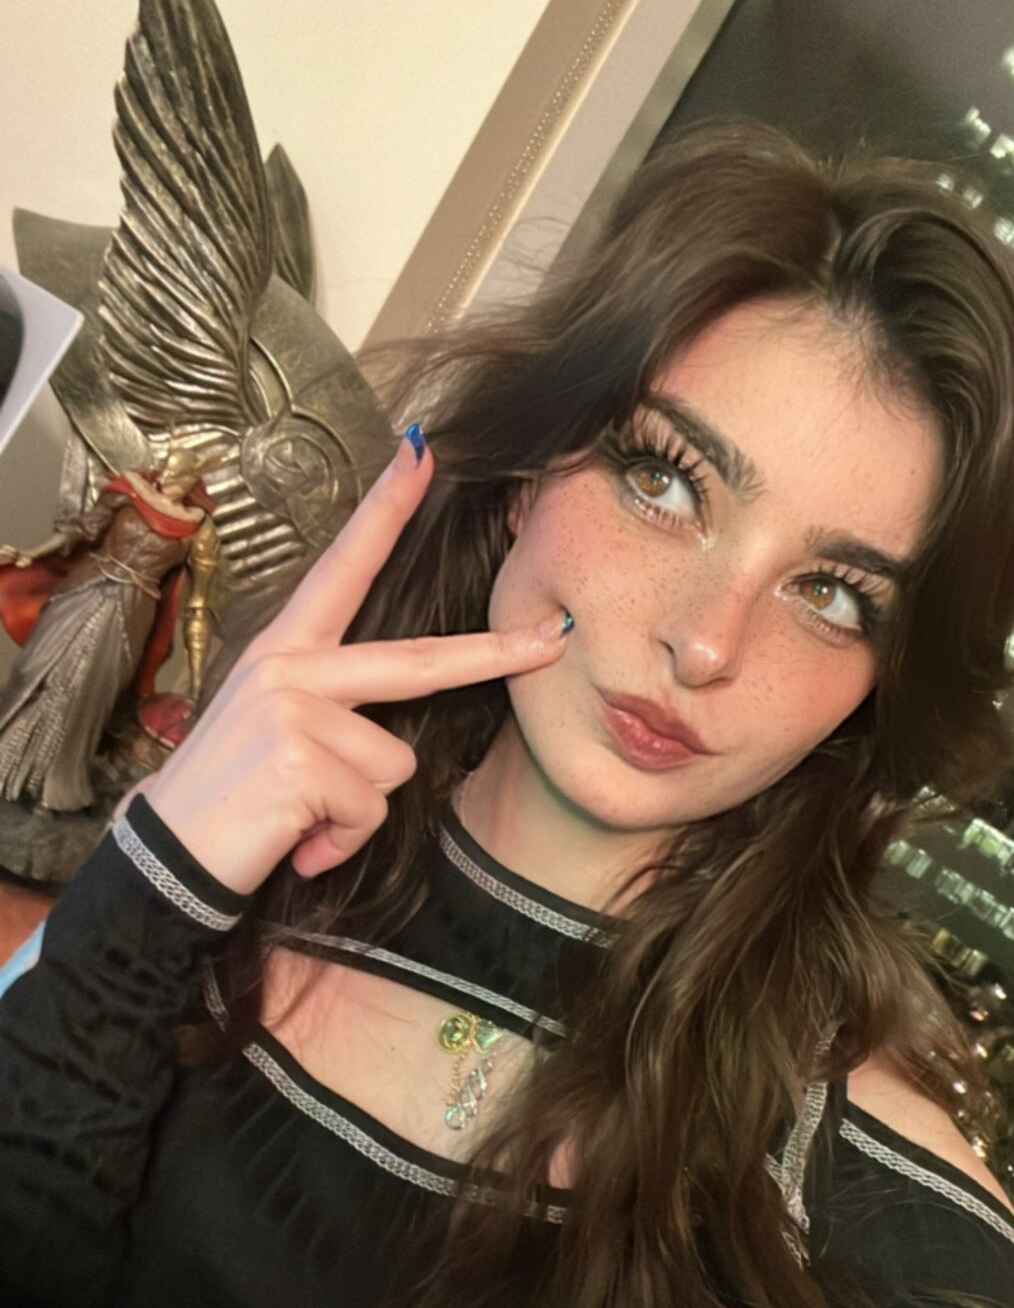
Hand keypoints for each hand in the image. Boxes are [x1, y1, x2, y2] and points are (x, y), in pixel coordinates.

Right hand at [144, 434, 568, 892]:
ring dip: (360, 810)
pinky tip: (299, 841)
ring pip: (395, 765)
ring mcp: (295, 710)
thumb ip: (333, 712)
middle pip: (419, 660)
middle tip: (552, 640)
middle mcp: (290, 668)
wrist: (168, 854)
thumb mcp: (279, 734)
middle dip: (495, 655)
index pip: (344, 569)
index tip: (420, 453)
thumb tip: (395, 747)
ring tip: (304, 818)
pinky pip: (370, 809)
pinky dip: (341, 841)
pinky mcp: (301, 760)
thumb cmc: (232, 798)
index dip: (383, 510)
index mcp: (286, 651)